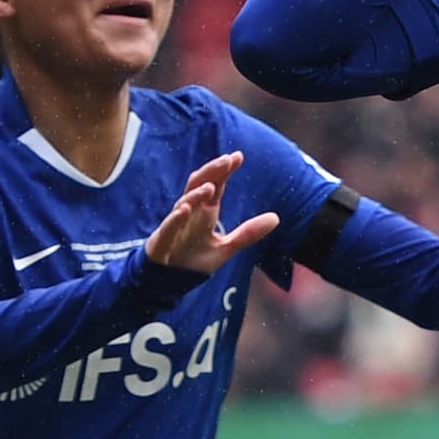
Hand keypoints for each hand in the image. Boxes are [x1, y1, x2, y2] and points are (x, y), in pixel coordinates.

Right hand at [143, 152, 281, 274]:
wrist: (168, 281)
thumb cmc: (193, 260)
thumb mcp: (226, 247)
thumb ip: (248, 233)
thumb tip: (276, 218)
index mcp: (205, 212)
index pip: (215, 185)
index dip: (224, 171)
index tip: (238, 156)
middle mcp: (189, 213)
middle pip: (199, 185)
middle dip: (212, 172)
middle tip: (227, 160)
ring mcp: (175, 224)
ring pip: (184, 202)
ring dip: (196, 194)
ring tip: (211, 187)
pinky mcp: (162, 240)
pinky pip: (169, 226)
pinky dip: (175, 218)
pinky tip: (185, 209)